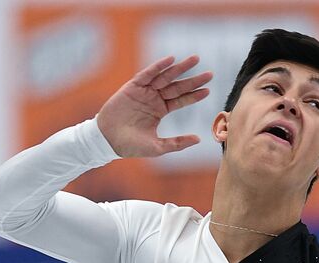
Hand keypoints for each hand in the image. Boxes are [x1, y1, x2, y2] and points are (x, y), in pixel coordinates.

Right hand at [96, 54, 212, 157]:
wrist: (108, 141)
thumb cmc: (131, 146)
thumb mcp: (158, 147)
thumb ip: (177, 143)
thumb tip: (198, 139)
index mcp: (160, 110)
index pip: (181, 100)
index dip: (194, 95)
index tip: (208, 90)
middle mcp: (154, 99)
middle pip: (177, 86)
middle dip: (193, 79)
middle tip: (210, 74)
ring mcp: (144, 91)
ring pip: (165, 77)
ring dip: (179, 68)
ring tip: (195, 60)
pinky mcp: (132, 87)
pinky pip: (147, 74)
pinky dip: (158, 67)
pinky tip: (170, 60)